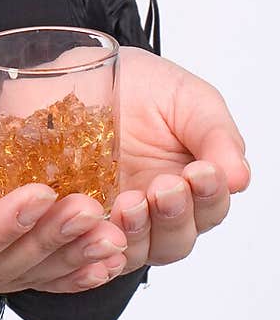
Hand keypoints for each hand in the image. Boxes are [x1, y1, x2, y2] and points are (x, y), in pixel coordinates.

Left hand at [99, 47, 250, 276]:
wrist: (86, 70)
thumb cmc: (142, 85)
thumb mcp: (187, 99)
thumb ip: (216, 135)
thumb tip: (239, 178)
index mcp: (192, 183)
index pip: (211, 207)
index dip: (210, 195)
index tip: (201, 172)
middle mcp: (157, 208)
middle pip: (177, 239)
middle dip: (174, 215)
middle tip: (165, 187)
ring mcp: (118, 215)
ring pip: (138, 249)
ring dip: (139, 230)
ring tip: (132, 201)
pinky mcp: (81, 217)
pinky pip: (90, 246)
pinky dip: (98, 242)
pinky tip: (98, 222)